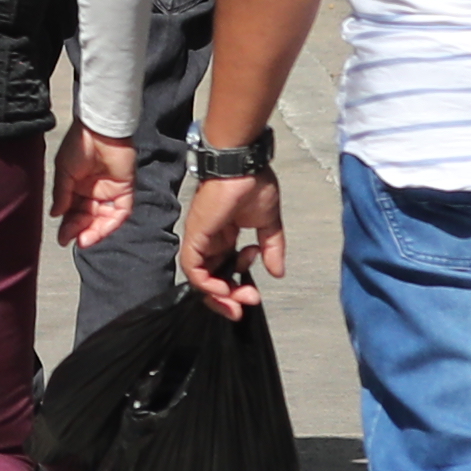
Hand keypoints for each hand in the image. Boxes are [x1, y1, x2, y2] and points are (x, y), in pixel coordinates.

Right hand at [53, 126, 138, 248]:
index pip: (72, 211)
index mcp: (76, 186)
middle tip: (74, 240)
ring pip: (104, 217)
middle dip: (81, 230)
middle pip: (88, 217)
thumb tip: (55, 215)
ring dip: (96, 230)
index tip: (62, 239)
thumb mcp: (63, 171)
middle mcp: (93, 191)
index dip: (68, 225)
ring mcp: (109, 191)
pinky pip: (121, 211)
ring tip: (86, 239)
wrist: (100, 130)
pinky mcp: (125, 189)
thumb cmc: (78, 145)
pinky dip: (112, 222)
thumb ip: (61, 194)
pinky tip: (100, 229)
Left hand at [175, 164, 285, 315]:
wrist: (243, 166)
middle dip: (229, 297)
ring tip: (241, 300)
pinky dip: (206, 283)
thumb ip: (271, 248)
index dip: (236, 287)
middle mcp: (210, 239)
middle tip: (247, 304)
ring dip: (220, 294)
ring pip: (200, 277)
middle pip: (211, 278)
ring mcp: (200, 237)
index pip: (224, 269)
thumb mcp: (268, 223)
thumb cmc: (253, 184)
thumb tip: (277, 272)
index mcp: (225, 235)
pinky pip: (192, 267)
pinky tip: (225, 289)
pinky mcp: (195, 235)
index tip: (254, 296)